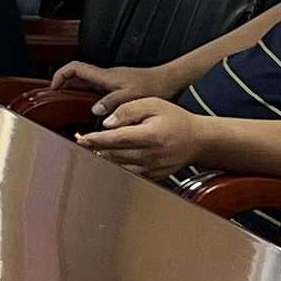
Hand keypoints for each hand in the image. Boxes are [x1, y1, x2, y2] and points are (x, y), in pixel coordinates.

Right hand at [51, 56, 171, 103]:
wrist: (169, 81)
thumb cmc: (154, 86)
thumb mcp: (131, 96)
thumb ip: (111, 103)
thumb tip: (95, 110)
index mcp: (106, 76)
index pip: (75, 68)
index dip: (60, 75)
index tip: (53, 87)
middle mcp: (106, 76)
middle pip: (77, 75)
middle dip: (64, 84)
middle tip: (57, 97)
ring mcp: (111, 81)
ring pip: (86, 83)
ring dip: (76, 91)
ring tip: (71, 106)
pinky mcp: (118, 87)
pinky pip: (97, 90)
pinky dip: (89, 97)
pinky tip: (94, 110)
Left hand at [79, 96, 212, 175]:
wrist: (199, 141)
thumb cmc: (176, 120)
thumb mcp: (153, 104)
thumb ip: (128, 110)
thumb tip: (107, 123)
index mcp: (151, 136)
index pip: (117, 139)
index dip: (96, 140)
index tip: (82, 139)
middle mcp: (151, 156)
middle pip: (114, 155)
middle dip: (95, 149)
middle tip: (81, 143)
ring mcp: (152, 169)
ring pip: (118, 166)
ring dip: (102, 159)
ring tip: (91, 150)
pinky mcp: (152, 176)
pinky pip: (128, 174)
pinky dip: (115, 167)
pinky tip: (107, 158)